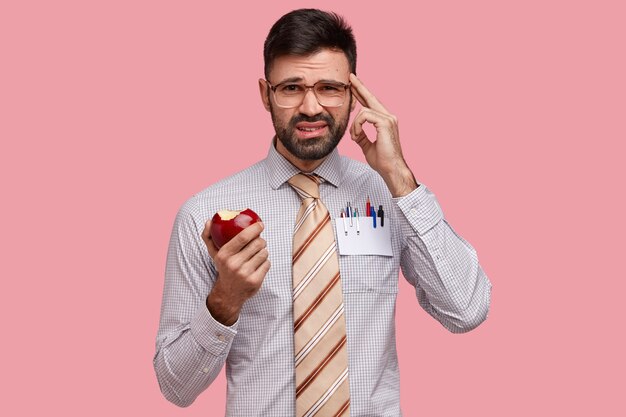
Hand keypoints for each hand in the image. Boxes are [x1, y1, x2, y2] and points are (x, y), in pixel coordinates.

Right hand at [201, 220, 269, 325]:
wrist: (228, 293)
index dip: (254, 229)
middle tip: (259, 241)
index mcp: (224, 255)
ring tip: (257, 254)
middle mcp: (234, 264)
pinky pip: (267, 264)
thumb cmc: (224, 268)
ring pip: (264, 253)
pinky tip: (258, 264)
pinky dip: (265, 262)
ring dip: (263, 251)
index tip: (260, 224)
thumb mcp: (214, 254)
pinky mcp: (255, 281)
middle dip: (261, 240)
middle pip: (257, 244)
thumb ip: (209, 237)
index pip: (242, 237)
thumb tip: (208, 221)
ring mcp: (245, 274)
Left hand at [349, 73, 417, 196]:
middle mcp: (388, 117)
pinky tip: (356, 136)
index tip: (353, 86)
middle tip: (350, 77)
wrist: (391, 169)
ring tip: (354, 137)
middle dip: (359, 87)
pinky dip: (357, 126)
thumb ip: (361, 136)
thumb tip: (354, 132)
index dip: (362, 94)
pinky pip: (364, 116)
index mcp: (385, 121)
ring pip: (364, 111)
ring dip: (354, 125)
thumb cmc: (383, 161)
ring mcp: (388, 119)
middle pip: (371, 98)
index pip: (371, 104)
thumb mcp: (367, 146)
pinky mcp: (385, 123)